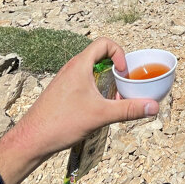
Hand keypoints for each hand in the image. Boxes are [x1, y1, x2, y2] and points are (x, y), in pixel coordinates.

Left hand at [0, 37, 159, 183]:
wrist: (31, 139)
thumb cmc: (61, 123)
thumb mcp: (100, 115)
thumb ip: (129, 109)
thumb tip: (153, 107)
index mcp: (80, 65)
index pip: (104, 43)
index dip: (119, 53)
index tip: (124, 72)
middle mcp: (71, 68)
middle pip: (99, 56)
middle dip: (116, 68)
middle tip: (124, 84)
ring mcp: (65, 80)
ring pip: (91, 70)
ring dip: (106, 80)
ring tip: (114, 99)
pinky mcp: (62, 92)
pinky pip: (83, 82)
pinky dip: (96, 89)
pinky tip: (98, 109)